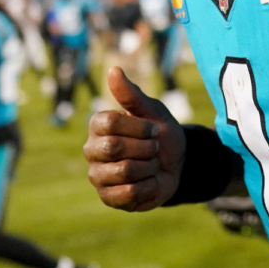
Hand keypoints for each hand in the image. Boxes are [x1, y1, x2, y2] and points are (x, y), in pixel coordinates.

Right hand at [84, 67, 184, 210]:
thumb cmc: (160, 134)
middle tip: (154, 149)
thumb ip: (132, 94)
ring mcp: (98, 175)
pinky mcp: (108, 198)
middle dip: (145, 148)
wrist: (177, 164)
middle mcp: (92, 150)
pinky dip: (148, 185)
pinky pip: (129, 193)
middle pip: (113, 147)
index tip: (152, 129)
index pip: (109, 122)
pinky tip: (149, 181)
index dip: (139, 127)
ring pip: (123, 171)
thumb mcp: (152, 111)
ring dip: (148, 167)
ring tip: (151, 165)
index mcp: (98, 125)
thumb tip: (113, 70)